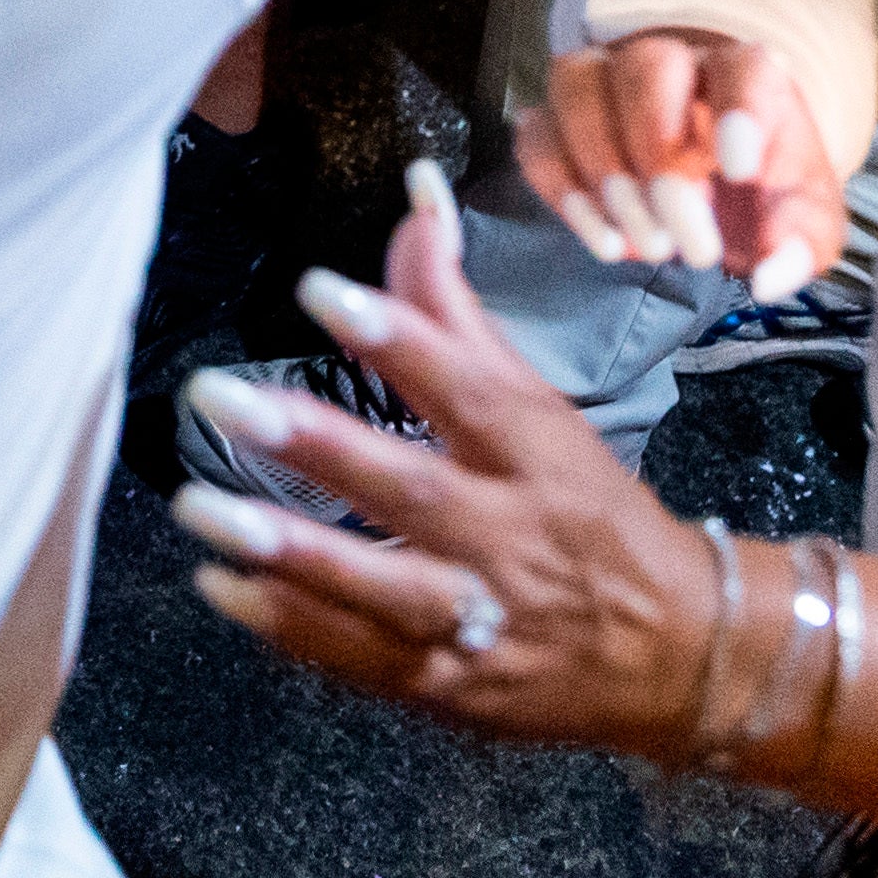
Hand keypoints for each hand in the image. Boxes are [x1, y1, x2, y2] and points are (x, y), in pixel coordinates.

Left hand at [176, 164, 735, 756]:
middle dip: (312, 442)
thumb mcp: (538, 410)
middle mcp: (509, 536)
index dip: (399, 339)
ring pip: (379, 587)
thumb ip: (454, 311)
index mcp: (536, 455)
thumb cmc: (588, 509)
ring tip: (197, 507)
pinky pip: (360, 656)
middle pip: (410, 488)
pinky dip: (289, 625)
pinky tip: (217, 585)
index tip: (318, 289)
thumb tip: (415, 192)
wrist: (679, 655)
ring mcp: (480, 618)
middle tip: (216, 395)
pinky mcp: (448, 685)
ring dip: (286, 551)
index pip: (468, 390)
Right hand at [513, 29, 846, 301]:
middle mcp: (670, 62)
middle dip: (656, 152)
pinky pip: (537, 132)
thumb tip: (768, 278)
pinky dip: (559, 187)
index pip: (742, 67)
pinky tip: (602, 237)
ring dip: (601, 163)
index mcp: (744, 73)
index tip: (741, 172)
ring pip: (578, 83)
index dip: (739, 111)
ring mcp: (605, 81)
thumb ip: (799, 243)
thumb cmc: (762, 187)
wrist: (715, 167)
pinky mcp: (557, 116)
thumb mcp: (803, 218)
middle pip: (647, 67)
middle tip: (679, 234)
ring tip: (637, 241)